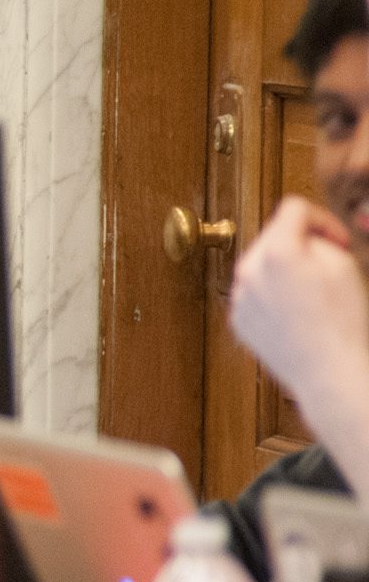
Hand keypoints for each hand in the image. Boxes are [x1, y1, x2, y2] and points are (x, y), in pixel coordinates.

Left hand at [230, 196, 368, 405]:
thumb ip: (318, 237)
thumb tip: (303, 236)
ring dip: (285, 269)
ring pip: (261, 265)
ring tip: (315, 294)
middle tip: (330, 264)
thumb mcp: (343, 264)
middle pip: (273, 236)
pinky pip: (255, 294)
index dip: (322, 219)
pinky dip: (273, 295)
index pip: (292, 208)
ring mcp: (239, 297)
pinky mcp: (238, 319)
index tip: (337, 239)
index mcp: (276, 252)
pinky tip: (298, 313)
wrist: (329, 373)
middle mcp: (248, 271)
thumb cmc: (343, 322)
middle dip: (302, 243)